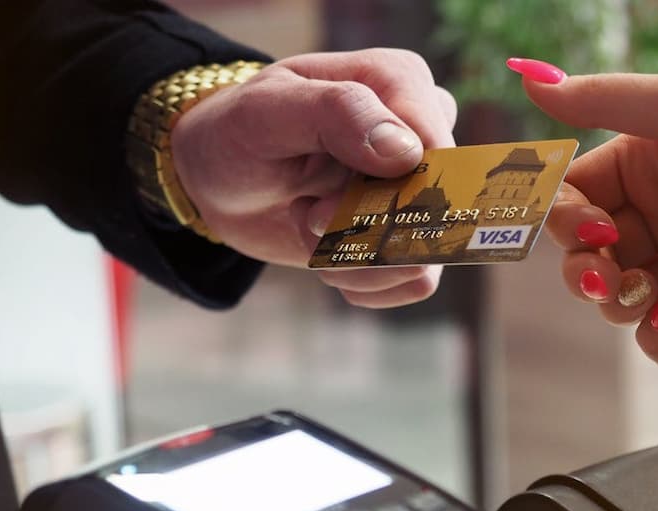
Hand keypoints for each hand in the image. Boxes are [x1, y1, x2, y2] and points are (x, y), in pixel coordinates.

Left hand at [172, 49, 457, 308]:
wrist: (222, 180)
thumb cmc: (240, 132)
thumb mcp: (266, 112)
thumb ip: (336, 113)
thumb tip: (405, 152)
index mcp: (400, 82)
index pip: (435, 152)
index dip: (385, 195)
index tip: (319, 205)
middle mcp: (423, 131)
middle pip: (434, 208)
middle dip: (361, 230)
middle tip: (306, 215)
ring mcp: (420, 185)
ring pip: (426, 253)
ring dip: (357, 259)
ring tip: (310, 229)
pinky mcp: (409, 232)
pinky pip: (418, 280)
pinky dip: (364, 281)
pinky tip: (327, 255)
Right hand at [513, 65, 657, 366]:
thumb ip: (600, 98)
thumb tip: (528, 77)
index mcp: (648, 168)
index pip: (575, 197)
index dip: (562, 217)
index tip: (581, 224)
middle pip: (586, 254)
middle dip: (582, 268)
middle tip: (604, 268)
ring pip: (616, 301)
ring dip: (614, 301)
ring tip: (646, 290)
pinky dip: (653, 339)